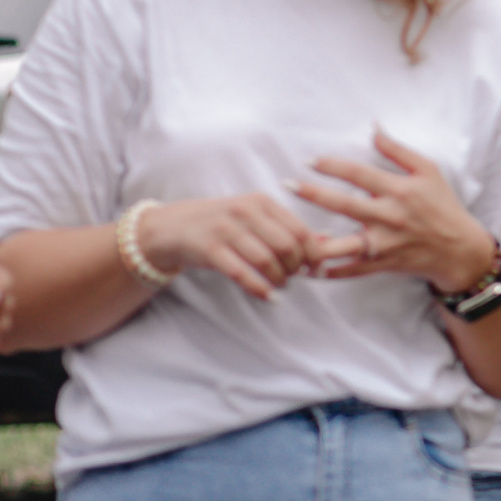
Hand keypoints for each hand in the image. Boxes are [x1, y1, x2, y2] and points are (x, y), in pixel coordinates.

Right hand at [137, 193, 348, 300]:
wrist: (173, 227)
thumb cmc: (223, 224)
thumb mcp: (256, 218)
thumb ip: (289, 228)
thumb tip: (328, 240)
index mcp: (262, 202)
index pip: (299, 230)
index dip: (313, 254)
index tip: (317, 270)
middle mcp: (245, 212)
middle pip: (287, 246)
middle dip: (296, 268)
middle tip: (295, 278)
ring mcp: (226, 230)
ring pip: (266, 260)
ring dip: (279, 279)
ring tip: (281, 287)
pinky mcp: (209, 249)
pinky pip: (241, 273)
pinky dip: (259, 288)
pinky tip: (268, 297)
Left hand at [292, 129, 495, 291]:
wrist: (460, 249)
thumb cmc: (444, 206)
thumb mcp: (429, 171)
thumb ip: (398, 150)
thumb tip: (373, 127)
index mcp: (400, 190)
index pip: (359, 174)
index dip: (332, 166)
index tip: (309, 161)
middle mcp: (390, 216)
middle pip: (344, 204)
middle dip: (313, 194)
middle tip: (287, 185)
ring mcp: (385, 243)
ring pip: (344, 244)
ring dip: (317, 242)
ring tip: (292, 236)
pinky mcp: (384, 263)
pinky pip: (353, 270)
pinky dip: (332, 272)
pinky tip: (311, 268)